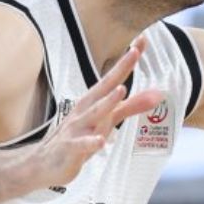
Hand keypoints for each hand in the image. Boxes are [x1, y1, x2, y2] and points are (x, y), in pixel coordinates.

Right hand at [28, 39, 165, 189]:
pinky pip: (81, 145)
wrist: (44, 163)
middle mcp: (85, 110)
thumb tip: (159, 94)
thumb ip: (132, 107)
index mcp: (94, 100)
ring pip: (93, 114)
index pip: (114, 77)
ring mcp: (76, 128)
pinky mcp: (70, 149)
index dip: (128, 60)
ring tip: (121, 90)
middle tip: (134, 52)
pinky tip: (100, 141)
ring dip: (107, 102)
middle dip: (119, 70)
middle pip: (104, 88)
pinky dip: (90, 143)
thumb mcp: (108, 120)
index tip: (142, 40)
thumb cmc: (80, 135)